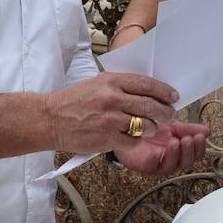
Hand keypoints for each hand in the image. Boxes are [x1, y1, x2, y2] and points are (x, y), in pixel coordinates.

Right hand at [44, 72, 179, 153]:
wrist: (50, 119)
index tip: (173, 96)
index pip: (146, 84)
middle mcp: (112, 98)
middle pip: (151, 105)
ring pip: (146, 125)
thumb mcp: (95, 84)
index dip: (164, 91)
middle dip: (166, 112)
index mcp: (110, 81)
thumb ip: (119, 86)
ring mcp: (110, 119)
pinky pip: (133, 141)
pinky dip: (136, 140)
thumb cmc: (72, 102)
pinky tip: (132, 137)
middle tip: (171, 115)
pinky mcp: (107, 138)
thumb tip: (146, 91)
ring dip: (152, 128)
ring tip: (151, 127)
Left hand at [115, 121, 210, 173]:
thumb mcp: (172, 127)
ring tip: (175, 142)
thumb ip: (188, 129)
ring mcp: (158, 164)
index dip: (200, 147)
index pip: (196, 154)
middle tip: (188, 139)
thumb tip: (206, 130)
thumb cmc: (150, 131)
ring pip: (172, 166)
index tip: (200, 137)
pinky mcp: (144, 165)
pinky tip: (158, 151)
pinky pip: (152, 165)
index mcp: (180, 152)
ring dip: (176, 154)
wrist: (129, 130)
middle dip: (189, 151)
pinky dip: (156, 159)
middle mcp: (171, 160)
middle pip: (187, 163)